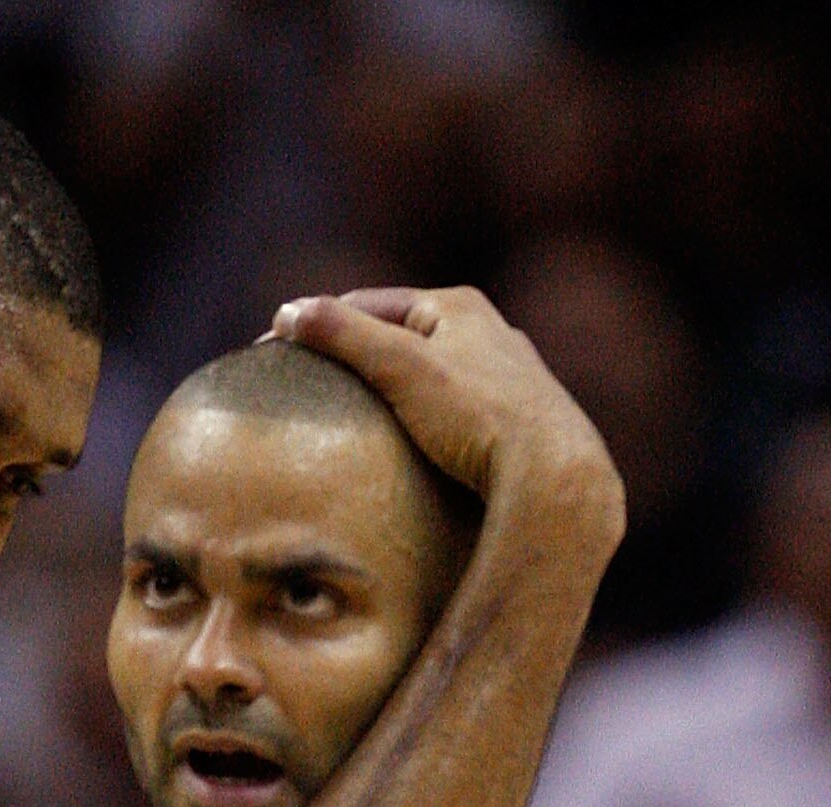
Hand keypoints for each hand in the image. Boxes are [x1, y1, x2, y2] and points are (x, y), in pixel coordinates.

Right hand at [271, 284, 624, 544]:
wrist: (553, 477)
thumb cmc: (477, 416)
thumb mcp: (401, 367)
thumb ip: (344, 336)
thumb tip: (288, 313)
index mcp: (459, 307)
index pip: (369, 303)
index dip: (320, 324)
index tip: (278, 353)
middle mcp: (488, 333)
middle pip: (402, 338)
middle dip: (356, 357)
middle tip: (310, 387)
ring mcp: (506, 379)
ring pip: (432, 377)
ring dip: (392, 392)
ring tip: (355, 422)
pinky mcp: (516, 424)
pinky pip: (454, 414)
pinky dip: (422, 423)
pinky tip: (410, 451)